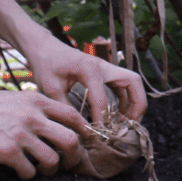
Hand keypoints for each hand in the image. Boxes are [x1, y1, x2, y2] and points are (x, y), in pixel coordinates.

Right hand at [0, 84, 90, 180]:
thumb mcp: (17, 98)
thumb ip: (37, 108)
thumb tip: (56, 125)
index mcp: (37, 100)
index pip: (73, 116)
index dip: (83, 132)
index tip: (84, 142)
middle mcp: (33, 116)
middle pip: (71, 141)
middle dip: (74, 157)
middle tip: (68, 164)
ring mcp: (21, 135)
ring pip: (52, 161)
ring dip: (50, 170)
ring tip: (41, 170)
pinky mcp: (7, 152)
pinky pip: (29, 172)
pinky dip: (28, 175)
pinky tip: (20, 170)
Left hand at [25, 37, 146, 124]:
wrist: (43, 47)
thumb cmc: (46, 64)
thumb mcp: (50, 88)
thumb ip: (65, 108)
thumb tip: (78, 130)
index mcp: (88, 68)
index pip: (102, 98)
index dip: (101, 118)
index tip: (97, 133)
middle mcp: (102, 65)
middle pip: (133, 81)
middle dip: (137, 104)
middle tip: (131, 124)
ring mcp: (105, 67)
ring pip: (132, 82)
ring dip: (134, 102)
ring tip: (127, 123)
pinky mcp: (104, 72)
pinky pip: (123, 85)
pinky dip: (125, 100)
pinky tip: (118, 115)